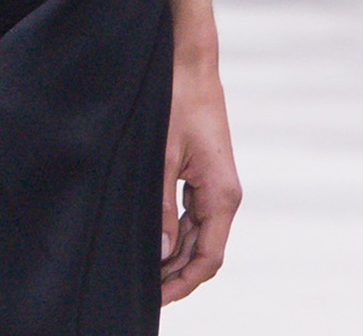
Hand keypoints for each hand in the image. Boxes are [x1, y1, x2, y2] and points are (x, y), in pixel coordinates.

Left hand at [160, 49, 241, 304]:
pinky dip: (172, 232)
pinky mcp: (200, 173)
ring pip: (195, 235)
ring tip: (139, 271)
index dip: (183, 283)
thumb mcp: (161, 155)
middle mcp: (222, 195)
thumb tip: (160, 250)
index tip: (155, 298)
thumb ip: (160, 204)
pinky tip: (148, 240)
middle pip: (202, 251)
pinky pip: (189, 214)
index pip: (208, 258)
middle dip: (174, 274)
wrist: (186, 64)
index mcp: (221, 195)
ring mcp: (212, 185)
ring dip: (172, 255)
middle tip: (140, 291)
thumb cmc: (174, 102)